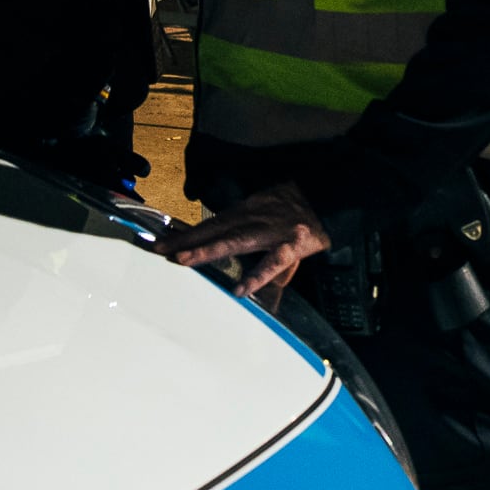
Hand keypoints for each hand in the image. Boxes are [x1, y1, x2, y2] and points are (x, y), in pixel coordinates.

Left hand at [156, 182, 331, 298]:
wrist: (329, 199)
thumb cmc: (296, 206)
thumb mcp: (268, 210)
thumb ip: (247, 227)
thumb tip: (223, 244)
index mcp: (248, 211)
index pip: (211, 222)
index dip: (188, 231)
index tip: (163, 241)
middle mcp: (254, 218)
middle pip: (215, 228)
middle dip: (187, 239)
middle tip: (160, 249)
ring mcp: (272, 232)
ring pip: (235, 240)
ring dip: (209, 250)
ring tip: (185, 259)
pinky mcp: (292, 245)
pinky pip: (272, 263)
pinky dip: (256, 276)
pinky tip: (240, 290)